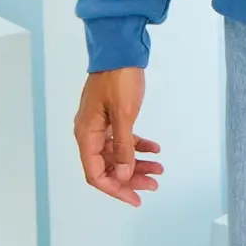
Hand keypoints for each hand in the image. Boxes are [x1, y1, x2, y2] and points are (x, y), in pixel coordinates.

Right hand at [74, 66, 163, 206]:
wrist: (120, 48)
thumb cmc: (119, 78)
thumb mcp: (124, 114)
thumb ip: (123, 147)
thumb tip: (123, 176)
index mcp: (86, 134)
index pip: (96, 174)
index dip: (115, 189)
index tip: (135, 198)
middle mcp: (90, 132)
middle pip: (108, 167)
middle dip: (131, 178)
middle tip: (154, 184)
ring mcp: (100, 124)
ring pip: (117, 153)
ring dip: (137, 163)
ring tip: (159, 169)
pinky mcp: (111, 115)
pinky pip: (123, 138)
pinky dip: (138, 145)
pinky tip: (154, 148)